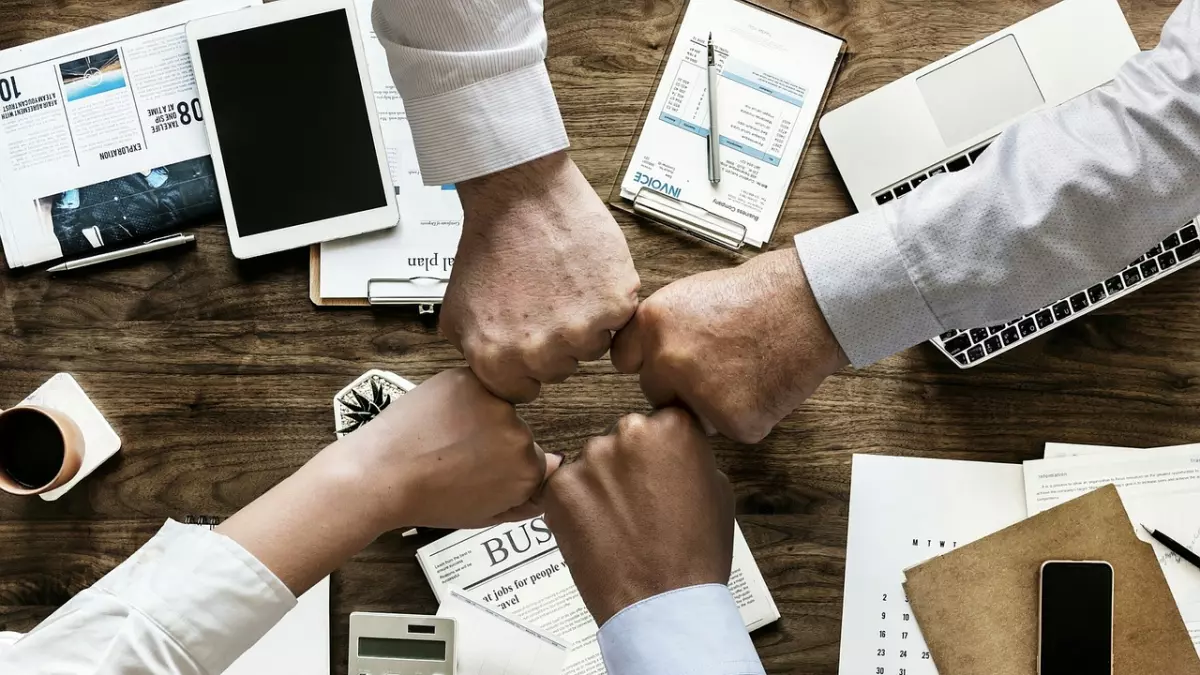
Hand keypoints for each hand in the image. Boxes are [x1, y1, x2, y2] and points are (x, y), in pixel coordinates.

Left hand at [340, 368, 559, 531]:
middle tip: (457, 456)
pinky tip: (438, 418)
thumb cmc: (427, 500)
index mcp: (528, 472)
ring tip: (444, 437)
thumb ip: (525, 499)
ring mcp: (496, 404)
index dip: (504, 466)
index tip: (481, 471)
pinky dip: (460, 397)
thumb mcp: (482, 515)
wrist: (381, 475)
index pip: (534, 461)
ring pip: (497, 407)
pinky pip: (476, 386)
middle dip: (494, 440)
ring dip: (478, 416)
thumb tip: (553, 472)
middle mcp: (521, 435)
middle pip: (517, 432)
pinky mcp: (471, 380)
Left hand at [443, 152, 639, 401]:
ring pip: (592, 348)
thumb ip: (475, 354)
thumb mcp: (456, 310)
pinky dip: (608, 300)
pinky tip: (585, 275)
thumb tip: (494, 376)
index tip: (527, 337)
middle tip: (544, 301)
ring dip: (584, 323)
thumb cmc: (490, 244)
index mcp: (496, 360)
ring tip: (564, 285)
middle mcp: (538, 352)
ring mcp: (579, 331)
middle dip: (554, 342)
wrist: (520, 195)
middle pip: (559, 371)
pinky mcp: (613, 305)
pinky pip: (618, 321)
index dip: (525, 363)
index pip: (522, 391)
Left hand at [541, 409, 733, 624]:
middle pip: (624, 438)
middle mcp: (628, 432)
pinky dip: (576, 506)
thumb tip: (672, 453)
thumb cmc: (697, 552)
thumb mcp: (718, 491)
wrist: (662, 603)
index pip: (661, 422)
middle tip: (639, 504)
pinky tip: (595, 532)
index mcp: (672, 427)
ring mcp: (589, 458)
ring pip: (593, 462)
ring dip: (601, 484)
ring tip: (617, 523)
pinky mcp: (559, 487)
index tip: (661, 475)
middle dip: (628, 464)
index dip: (660, 452)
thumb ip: (691, 458)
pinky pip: (566, 487)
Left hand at [611, 249, 847, 442]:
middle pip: (656, 392)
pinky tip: (765, 383)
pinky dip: (750, 414)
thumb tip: (645, 356)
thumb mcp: (691, 295)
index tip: (665, 362)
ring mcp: (699, 393)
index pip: (624, 361)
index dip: (649, 361)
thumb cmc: (759, 294)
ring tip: (746, 370)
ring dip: (713, 404)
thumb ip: (662, 329)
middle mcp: (668, 359)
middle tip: (720, 365)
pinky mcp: (734, 421)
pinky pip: (732, 429)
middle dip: (680, 386)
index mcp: (653, 324)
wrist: (810, 304)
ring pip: (692, 416)